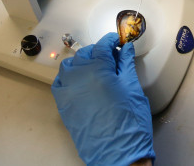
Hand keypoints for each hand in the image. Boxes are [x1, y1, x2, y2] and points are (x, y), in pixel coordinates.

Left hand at [51, 33, 154, 165]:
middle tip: (113, 57)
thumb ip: (126, 64)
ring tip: (96, 68)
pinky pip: (60, 82)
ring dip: (82, 62)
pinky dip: (68, 76)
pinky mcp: (63, 104)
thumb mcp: (133, 88)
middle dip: (99, 51)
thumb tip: (126, 49)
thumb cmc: (129, 123)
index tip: (117, 42)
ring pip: (70, 65)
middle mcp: (79, 77)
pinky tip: (80, 80)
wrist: (118, 153)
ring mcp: (68, 91)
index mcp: (98, 70)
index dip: (111, 41)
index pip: (102, 46)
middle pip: (85, 53)